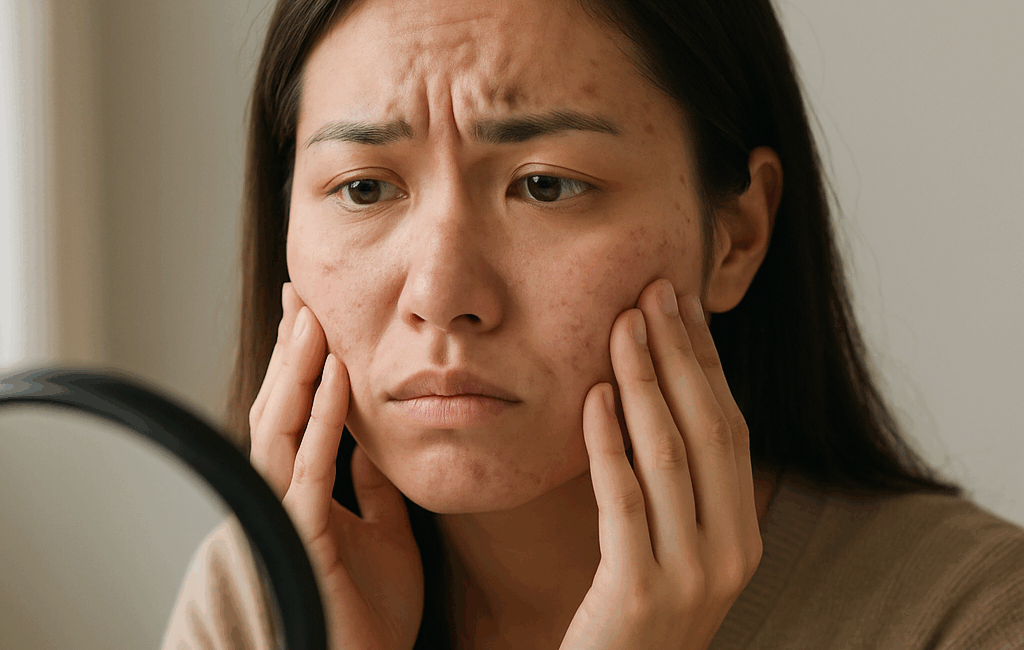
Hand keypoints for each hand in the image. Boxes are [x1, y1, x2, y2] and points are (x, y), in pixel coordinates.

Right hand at [248, 283, 423, 649]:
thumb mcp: (386, 531)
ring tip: (314, 319)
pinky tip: (337, 378)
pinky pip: (310, 467)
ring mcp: (289, 515)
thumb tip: (368, 444)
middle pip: (278, 408)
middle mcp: (286, 497)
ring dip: (299, 371)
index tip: (312, 315)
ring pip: (280, 428)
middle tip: (302, 294)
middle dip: (291, 351)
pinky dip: (322, 420)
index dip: (302, 364)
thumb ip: (372, 488)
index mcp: (304, 494)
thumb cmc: (373, 609)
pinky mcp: (305, 536)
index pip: (295, 414)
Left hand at [559, 278, 761, 649]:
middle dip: (680, 355)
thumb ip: (674, 489)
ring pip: (671, 455)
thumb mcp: (670, 550)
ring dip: (646, 382)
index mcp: (743, 536)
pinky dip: (610, 443)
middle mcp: (731, 553)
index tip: (684, 306)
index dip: (707, 363)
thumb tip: (652, 396)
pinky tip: (595, 396)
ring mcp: (691, 576)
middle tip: (653, 292)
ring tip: (623, 326)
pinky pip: (625, 500)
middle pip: (709, 430)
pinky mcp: (640, 593)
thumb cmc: (632, 617)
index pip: (731, 428)